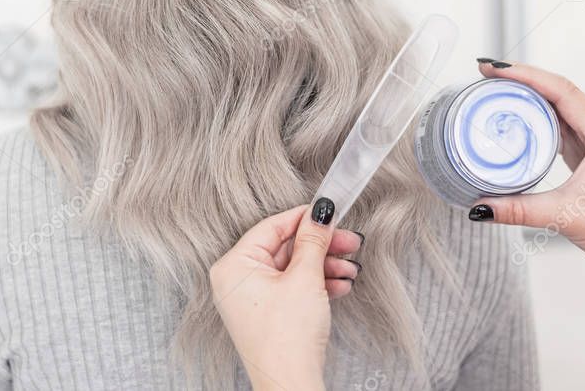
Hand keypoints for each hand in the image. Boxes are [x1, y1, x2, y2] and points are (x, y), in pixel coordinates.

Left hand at [209, 201, 361, 390]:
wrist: (291, 384)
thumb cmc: (287, 337)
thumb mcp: (305, 278)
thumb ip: (313, 240)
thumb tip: (320, 211)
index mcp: (234, 266)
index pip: (271, 227)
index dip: (304, 218)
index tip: (329, 211)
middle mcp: (237, 280)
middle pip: (285, 248)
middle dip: (322, 247)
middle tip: (350, 241)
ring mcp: (252, 298)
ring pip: (293, 269)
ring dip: (324, 267)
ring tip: (351, 270)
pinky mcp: (267, 314)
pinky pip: (292, 288)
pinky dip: (316, 285)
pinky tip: (341, 286)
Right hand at [470, 61, 584, 267]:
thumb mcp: (564, 215)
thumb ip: (518, 210)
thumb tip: (479, 207)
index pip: (560, 91)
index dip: (525, 75)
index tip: (494, 69)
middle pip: (558, 89)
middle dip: (521, 77)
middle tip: (486, 73)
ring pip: (559, 103)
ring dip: (528, 92)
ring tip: (495, 88)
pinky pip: (560, 121)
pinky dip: (536, 113)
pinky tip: (516, 114)